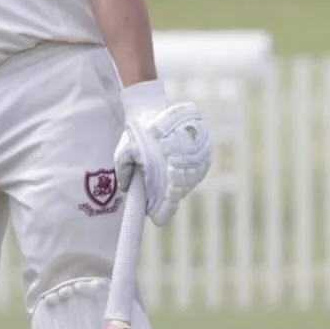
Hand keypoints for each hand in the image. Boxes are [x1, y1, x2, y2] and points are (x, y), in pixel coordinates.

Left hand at [113, 80, 211, 226]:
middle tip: (154, 202)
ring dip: (175, 185)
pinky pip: (194, 172)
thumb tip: (127, 190)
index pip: (169, 203)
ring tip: (162, 179)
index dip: (162, 212)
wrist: (160, 109)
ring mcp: (199, 163)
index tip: (156, 220)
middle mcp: (188, 170)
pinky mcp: (205, 155)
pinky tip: (172, 169)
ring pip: (187, 184)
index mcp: (169, 173)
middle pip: (178, 195)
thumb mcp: (124, 153)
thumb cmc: (139, 132)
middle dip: (165, 199)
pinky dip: (184, 174)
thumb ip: (124, 174)